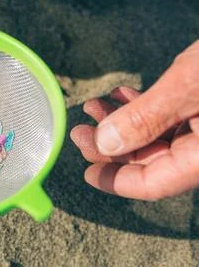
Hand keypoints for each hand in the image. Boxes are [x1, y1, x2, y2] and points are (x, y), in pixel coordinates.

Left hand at [71, 40, 198, 200]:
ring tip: (96, 106)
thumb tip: (104, 144)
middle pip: (150, 162)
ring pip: (157, 141)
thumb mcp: (188, 85)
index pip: (153, 183)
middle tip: (81, 129)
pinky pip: (170, 124)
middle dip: (111, 146)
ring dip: (123, 125)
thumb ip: (145, 118)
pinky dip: (144, 112)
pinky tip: (123, 97)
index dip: (114, 181)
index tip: (85, 172)